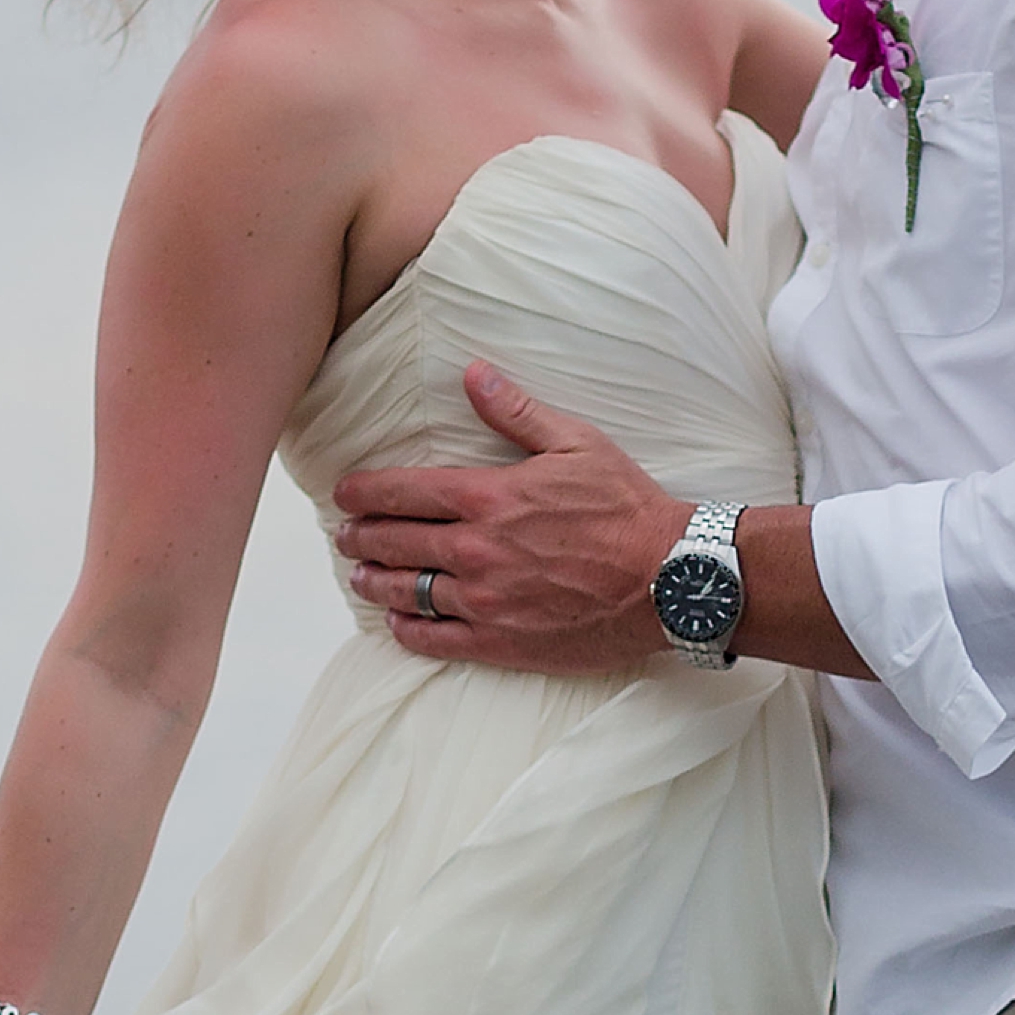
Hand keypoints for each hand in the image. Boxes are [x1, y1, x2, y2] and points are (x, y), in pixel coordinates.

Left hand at [334, 363, 686, 670]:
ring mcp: (485, 600)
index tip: (344, 494)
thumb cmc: (627, 508)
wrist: (669, 580)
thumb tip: (474, 373)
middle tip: (345, 536)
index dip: (364, 492)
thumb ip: (516, 412)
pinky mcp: (501, 641)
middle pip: (394, 543)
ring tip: (361, 577)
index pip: (402, 492)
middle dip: (360, 537)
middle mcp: (476, 550)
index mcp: (489, 498)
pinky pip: (435, 640)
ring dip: (374, 583)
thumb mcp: (577, 443)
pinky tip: (396, 624)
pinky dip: (407, 631)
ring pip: (406, 593)